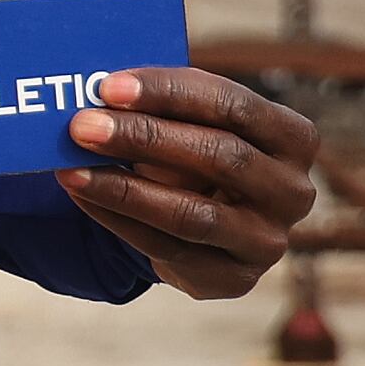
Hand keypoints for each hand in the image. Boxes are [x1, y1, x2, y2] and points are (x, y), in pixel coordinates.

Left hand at [57, 66, 320, 299]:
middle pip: (219, 157)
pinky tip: (82, 195)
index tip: (109, 86)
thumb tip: (95, 86)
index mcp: (293, 138)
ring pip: (192, 214)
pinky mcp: (234, 279)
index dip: (170, 93)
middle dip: (143, 138)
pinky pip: (167, 249)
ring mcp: (268, 241)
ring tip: (71, 168)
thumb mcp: (195, 121)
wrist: (207, 218)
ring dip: (124, 189)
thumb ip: (163, 103)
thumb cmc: (198, 150)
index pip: (234, 105)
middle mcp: (293, 192)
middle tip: (82, 126)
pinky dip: (117, 220)